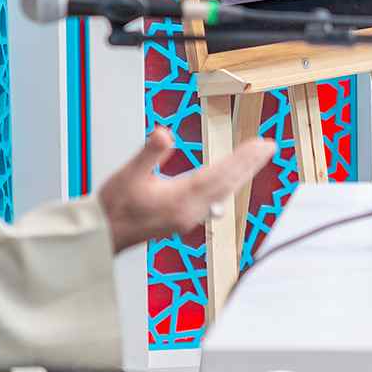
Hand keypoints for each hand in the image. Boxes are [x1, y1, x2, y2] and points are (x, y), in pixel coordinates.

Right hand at [97, 127, 274, 252]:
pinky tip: (228, 181)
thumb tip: (165, 134)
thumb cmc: (113, 207)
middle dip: (249, 164)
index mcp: (181, 199)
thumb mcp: (128, 174)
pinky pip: (213, 200)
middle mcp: (190, 211)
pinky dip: (226, 185)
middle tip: (269, 146)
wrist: (103, 236)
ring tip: (255, 158)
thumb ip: (149, 153)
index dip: (244, 158)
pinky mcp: (183, 220)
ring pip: (223, 193)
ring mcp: (188, 218)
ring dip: (240, 174)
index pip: (221, 174)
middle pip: (228, 184)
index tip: (262, 144)